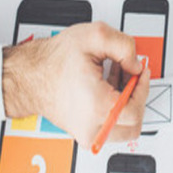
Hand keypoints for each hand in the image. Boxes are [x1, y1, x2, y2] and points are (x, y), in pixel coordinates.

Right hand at [1, 22, 150, 149]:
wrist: (29, 75)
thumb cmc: (54, 60)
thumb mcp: (95, 37)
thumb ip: (125, 46)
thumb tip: (136, 66)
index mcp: (97, 108)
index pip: (136, 109)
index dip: (143, 87)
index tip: (140, 71)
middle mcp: (92, 128)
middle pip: (134, 124)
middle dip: (137, 96)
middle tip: (130, 76)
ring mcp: (87, 135)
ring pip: (125, 129)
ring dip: (127, 103)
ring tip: (117, 80)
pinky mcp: (84, 135)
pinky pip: (111, 127)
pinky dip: (116, 108)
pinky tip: (107, 86)